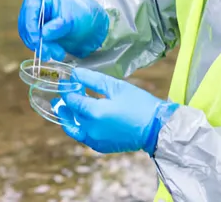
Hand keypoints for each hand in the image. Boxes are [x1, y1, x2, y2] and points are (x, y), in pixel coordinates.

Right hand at [18, 0, 108, 60]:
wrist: (82, 22)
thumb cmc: (78, 16)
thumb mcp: (72, 20)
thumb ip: (59, 27)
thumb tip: (44, 34)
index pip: (30, 9)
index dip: (31, 27)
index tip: (37, 42)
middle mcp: (32, 3)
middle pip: (26, 24)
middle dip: (37, 41)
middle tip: (50, 54)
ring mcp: (30, 16)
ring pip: (27, 35)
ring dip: (41, 47)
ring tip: (58, 53)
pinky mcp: (31, 28)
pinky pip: (31, 40)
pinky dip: (41, 48)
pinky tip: (54, 52)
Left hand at [52, 68, 178, 154]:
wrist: (156, 129)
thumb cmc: (139, 104)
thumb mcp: (116, 87)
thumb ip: (93, 80)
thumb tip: (75, 74)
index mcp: (94, 112)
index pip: (71, 100)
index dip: (66, 90)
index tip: (65, 81)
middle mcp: (91, 129)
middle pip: (71, 114)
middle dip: (66, 102)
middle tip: (63, 93)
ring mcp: (95, 140)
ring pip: (74, 128)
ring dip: (68, 117)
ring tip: (64, 108)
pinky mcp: (101, 147)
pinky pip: (83, 137)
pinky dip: (79, 128)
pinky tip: (81, 119)